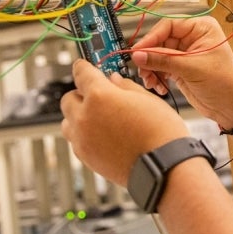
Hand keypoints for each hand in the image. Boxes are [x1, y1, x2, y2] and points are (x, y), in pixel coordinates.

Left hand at [60, 59, 187, 185]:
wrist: (164, 167)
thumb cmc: (161, 133)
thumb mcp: (147, 99)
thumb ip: (125, 87)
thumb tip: (114, 81)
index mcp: (99, 95)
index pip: (81, 73)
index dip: (83, 67)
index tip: (83, 66)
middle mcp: (84, 116)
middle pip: (69, 98)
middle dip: (82, 94)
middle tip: (100, 96)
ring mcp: (82, 139)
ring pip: (68, 121)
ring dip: (78, 116)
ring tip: (100, 118)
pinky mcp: (85, 157)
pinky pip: (76, 140)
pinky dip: (84, 134)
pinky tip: (104, 135)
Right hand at [130, 17, 232, 130]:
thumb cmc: (225, 83)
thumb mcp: (192, 68)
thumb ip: (163, 60)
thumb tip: (138, 54)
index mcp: (201, 28)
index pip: (168, 26)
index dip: (152, 38)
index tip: (138, 51)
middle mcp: (192, 38)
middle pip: (160, 41)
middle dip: (149, 57)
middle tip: (142, 70)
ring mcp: (185, 54)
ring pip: (157, 56)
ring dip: (150, 69)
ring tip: (151, 81)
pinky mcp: (180, 69)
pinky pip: (160, 68)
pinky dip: (156, 77)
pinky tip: (159, 86)